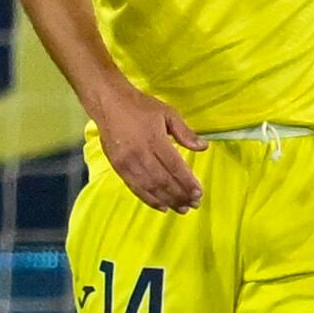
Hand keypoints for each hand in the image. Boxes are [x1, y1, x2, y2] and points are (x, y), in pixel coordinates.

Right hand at [95, 89, 205, 211]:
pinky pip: (134, 187)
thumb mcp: (168, 113)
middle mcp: (139, 154)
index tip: (200, 192)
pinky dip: (148, 198)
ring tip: (182, 209)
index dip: (187, 182)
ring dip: (167, 200)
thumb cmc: (141, 107)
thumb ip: (186, 132)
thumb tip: (203, 148)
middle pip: (162, 181)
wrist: (109, 103)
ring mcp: (126, 162)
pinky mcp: (117, 166)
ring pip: (149, 187)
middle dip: (180, 195)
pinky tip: (161, 206)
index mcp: (154, 140)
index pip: (174, 167)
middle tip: (195, 204)